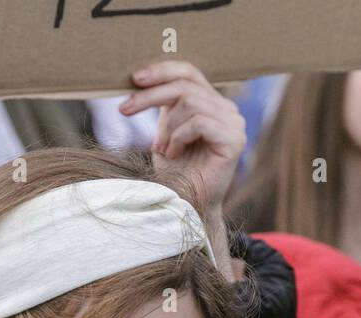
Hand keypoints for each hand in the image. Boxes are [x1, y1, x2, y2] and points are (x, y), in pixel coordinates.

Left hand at [120, 60, 246, 217]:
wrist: (187, 204)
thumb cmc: (176, 170)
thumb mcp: (165, 128)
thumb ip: (165, 102)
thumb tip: (142, 75)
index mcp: (213, 103)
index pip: (189, 72)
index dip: (162, 70)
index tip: (134, 78)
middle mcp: (228, 110)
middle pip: (185, 85)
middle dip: (150, 96)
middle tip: (125, 109)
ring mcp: (235, 124)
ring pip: (189, 102)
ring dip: (166, 127)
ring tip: (161, 149)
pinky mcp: (235, 139)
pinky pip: (199, 122)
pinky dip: (178, 137)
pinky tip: (174, 154)